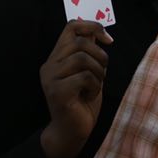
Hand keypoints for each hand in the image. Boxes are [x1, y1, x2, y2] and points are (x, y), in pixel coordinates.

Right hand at [40, 20, 111, 157]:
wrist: (72, 131)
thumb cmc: (82, 102)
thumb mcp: (89, 72)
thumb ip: (88, 53)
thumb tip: (96, 32)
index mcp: (57, 58)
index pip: (71, 27)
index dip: (92, 26)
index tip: (108, 40)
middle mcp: (50, 65)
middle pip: (79, 42)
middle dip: (100, 56)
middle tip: (102, 73)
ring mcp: (51, 78)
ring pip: (82, 58)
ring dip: (98, 72)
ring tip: (95, 86)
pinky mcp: (57, 91)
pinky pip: (84, 77)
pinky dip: (95, 86)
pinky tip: (89, 96)